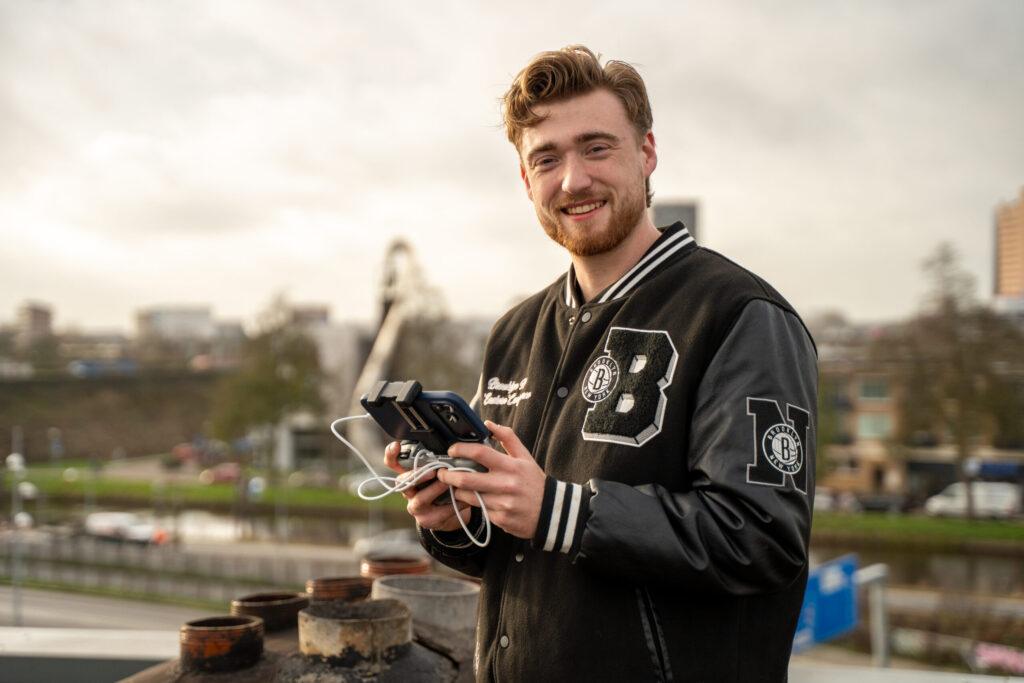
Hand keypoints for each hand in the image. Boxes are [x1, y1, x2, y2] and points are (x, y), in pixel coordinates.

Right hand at [384, 441, 471, 531]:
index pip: (393, 464)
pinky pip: (439, 512)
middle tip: (433, 472)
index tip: (397, 446)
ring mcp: (415, 506)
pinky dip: (453, 505)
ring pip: (420, 498)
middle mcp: (408, 491)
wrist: (450, 514)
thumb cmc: (443, 488)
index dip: (391, 455)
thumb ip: (440, 463)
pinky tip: (464, 499)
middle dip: (417, 475)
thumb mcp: (440, 473)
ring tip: (449, 483)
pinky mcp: (426, 520)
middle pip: (402, 482)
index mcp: (408, 475)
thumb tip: (453, 451)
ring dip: (435, 490)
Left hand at [437, 421, 545, 539]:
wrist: (552, 513)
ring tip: (454, 486)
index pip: (480, 453)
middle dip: (448, 475)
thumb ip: (507, 438)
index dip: (461, 449)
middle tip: (442, 472)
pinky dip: (472, 504)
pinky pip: (479, 509)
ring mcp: (502, 504)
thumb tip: (488, 424)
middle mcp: (505, 485)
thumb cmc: (535, 482)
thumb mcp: (525, 457)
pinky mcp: (499, 519)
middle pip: (466, 479)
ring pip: (468, 496)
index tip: (451, 450)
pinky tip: (471, 499)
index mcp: (510, 466)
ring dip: (457, 491)